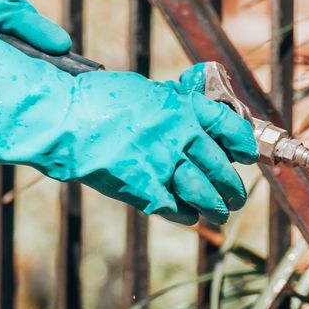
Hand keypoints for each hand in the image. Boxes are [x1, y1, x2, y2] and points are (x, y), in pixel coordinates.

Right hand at [66, 65, 259, 224]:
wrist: (60, 118)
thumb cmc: (97, 100)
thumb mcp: (144, 91)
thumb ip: (172, 105)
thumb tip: (195, 116)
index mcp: (181, 107)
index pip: (229, 127)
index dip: (243, 145)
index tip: (248, 157)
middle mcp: (178, 134)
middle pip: (220, 166)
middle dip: (232, 187)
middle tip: (236, 197)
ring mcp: (161, 161)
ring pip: (203, 191)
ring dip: (216, 206)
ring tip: (220, 214)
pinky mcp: (141, 185)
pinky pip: (174, 206)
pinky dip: (185, 214)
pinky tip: (190, 216)